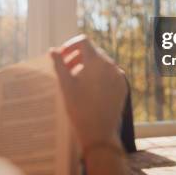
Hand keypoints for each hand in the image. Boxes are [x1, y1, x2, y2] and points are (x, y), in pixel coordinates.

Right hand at [50, 35, 127, 150]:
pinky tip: (89, 89)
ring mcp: (118, 76)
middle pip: (93, 52)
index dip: (70, 45)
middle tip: (66, 68)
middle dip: (78, 57)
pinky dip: (99, 76)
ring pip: (102, 63)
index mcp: (96, 61)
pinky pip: (110, 74)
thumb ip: (59, 64)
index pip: (83, 41)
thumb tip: (53, 50)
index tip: (62, 56)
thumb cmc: (79, 108)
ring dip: (88, 66)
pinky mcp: (122, 86)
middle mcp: (110, 65)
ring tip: (76, 80)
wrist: (99, 133)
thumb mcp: (65, 84)